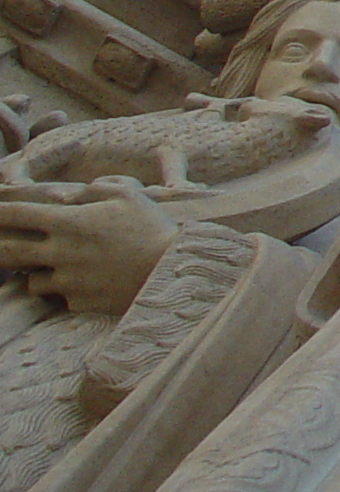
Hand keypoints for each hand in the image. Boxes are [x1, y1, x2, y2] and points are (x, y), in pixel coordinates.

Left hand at [0, 178, 177, 314]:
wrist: (172, 271)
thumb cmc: (151, 228)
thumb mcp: (127, 194)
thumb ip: (94, 188)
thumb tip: (72, 194)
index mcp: (69, 223)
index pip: (17, 215)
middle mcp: (60, 253)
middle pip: (8, 253)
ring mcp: (67, 281)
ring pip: (33, 281)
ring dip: (38, 273)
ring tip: (55, 268)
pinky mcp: (79, 303)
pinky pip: (61, 297)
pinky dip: (67, 291)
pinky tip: (87, 283)